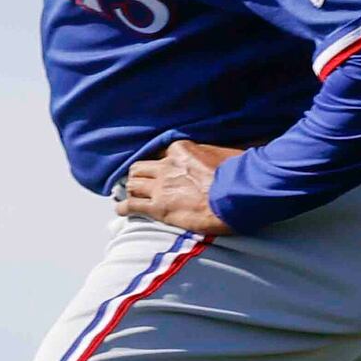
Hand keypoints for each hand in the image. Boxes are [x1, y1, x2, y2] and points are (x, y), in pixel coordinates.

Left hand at [114, 141, 241, 235]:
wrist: (237, 196)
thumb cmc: (239, 175)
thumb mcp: (226, 153)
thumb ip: (213, 154)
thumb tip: (222, 154)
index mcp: (181, 150)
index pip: (161, 154)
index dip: (159, 164)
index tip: (161, 170)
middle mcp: (166, 166)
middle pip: (140, 168)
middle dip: (139, 176)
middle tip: (141, 183)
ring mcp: (160, 187)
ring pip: (132, 184)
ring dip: (131, 191)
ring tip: (131, 197)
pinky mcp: (158, 207)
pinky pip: (132, 205)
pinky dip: (125, 208)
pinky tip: (122, 210)